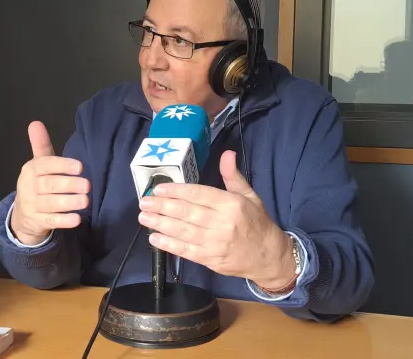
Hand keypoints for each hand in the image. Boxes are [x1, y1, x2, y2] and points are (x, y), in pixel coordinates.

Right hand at [11, 121, 89, 245]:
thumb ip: (40, 145)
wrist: (22, 216)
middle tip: (87, 185)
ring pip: (51, 204)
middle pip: (49, 185)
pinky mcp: (38, 222)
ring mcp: (33, 206)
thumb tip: (35, 122)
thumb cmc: (37, 185)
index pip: (45, 165)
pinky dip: (64, 221)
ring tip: (85, 201)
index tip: (79, 166)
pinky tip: (77, 219)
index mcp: (31, 170)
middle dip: (68, 185)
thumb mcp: (38, 165)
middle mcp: (29, 187)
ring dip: (68, 203)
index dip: (62, 165)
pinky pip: (52, 222)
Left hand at [138, 150, 297, 289]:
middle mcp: (221, 223)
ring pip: (183, 231)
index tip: (159, 189)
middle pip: (187, 212)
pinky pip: (186, 251)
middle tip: (144, 202)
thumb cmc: (257, 223)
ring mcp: (214, 243)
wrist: (268, 257)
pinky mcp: (209, 259)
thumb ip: (233, 176)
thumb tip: (227, 153)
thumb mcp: (249, 195)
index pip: (199, 194)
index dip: (177, 191)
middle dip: (162, 207)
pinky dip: (169, 245)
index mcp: (231, 204)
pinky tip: (154, 238)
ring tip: (143, 217)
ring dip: (160, 224)